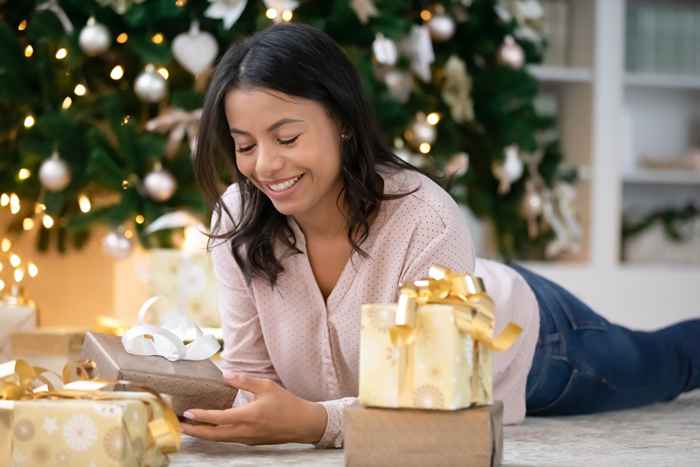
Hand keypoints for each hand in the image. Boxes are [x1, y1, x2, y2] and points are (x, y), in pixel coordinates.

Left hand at [180, 374, 327, 444]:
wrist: (303, 424)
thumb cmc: (287, 404)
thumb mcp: (266, 386)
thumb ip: (244, 380)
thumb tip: (225, 375)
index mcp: (248, 416)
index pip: (218, 419)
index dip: (201, 416)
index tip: (187, 412)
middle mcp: (245, 431)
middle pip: (213, 436)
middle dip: (195, 431)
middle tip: (179, 426)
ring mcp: (247, 439)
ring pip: (220, 440)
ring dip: (204, 434)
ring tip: (190, 427)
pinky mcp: (251, 441)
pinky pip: (229, 439)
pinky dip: (216, 435)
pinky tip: (211, 428)